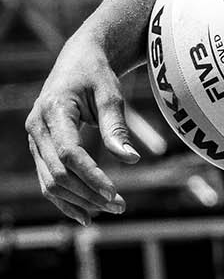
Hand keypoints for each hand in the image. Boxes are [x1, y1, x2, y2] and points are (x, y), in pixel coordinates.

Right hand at [26, 37, 139, 224]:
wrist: (77, 62)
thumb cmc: (97, 76)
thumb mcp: (111, 96)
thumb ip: (117, 128)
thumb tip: (131, 160)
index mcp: (54, 110)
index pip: (69, 153)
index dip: (91, 176)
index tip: (115, 193)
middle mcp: (38, 127)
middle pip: (58, 172)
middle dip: (89, 193)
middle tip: (121, 207)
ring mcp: (36, 140)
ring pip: (50, 181)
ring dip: (79, 200)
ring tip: (110, 211)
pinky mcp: (40, 149)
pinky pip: (47, 180)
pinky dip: (65, 200)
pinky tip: (86, 216)